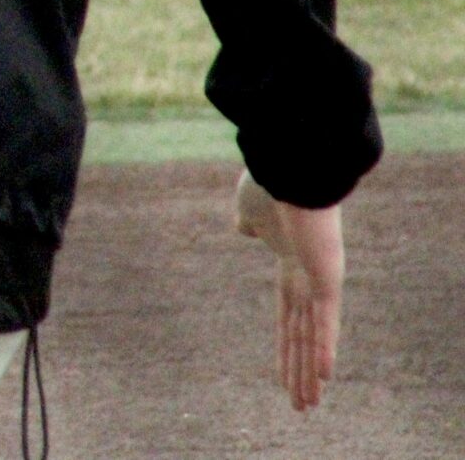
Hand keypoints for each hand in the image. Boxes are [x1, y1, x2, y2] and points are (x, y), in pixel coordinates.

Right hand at [234, 169, 344, 411]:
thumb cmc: (270, 181)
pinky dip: (324, 347)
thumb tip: (243, 228)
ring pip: (313, 337)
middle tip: (301, 404)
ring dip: (307, 372)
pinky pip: (325, 319)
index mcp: (289, 263)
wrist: (292, 166)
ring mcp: (320, 279)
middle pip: (302, 337)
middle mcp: (308, 278)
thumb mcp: (248, 207)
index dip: (285, 348)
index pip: (287, 317)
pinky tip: (324, 375)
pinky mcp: (327, 276)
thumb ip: (246, 221)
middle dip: (298, 372)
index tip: (285, 373)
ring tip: (307, 404)